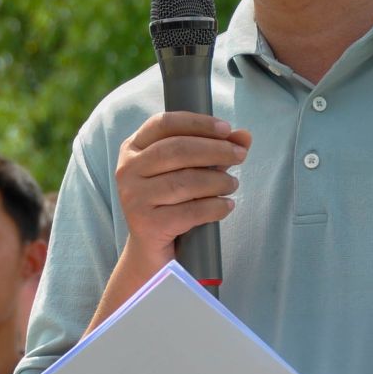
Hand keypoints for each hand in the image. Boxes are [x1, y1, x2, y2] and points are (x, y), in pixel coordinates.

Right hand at [115, 111, 250, 268]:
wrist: (152, 250)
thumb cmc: (173, 202)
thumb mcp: (192, 170)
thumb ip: (215, 150)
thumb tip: (244, 136)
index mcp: (133, 148)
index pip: (164, 124)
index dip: (197, 123)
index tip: (227, 129)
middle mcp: (128, 170)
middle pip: (176, 150)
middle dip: (215, 150)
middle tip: (240, 155)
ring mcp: (133, 197)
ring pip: (184, 181)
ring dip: (217, 181)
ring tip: (232, 184)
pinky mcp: (146, 225)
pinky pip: (189, 211)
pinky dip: (214, 207)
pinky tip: (226, 206)